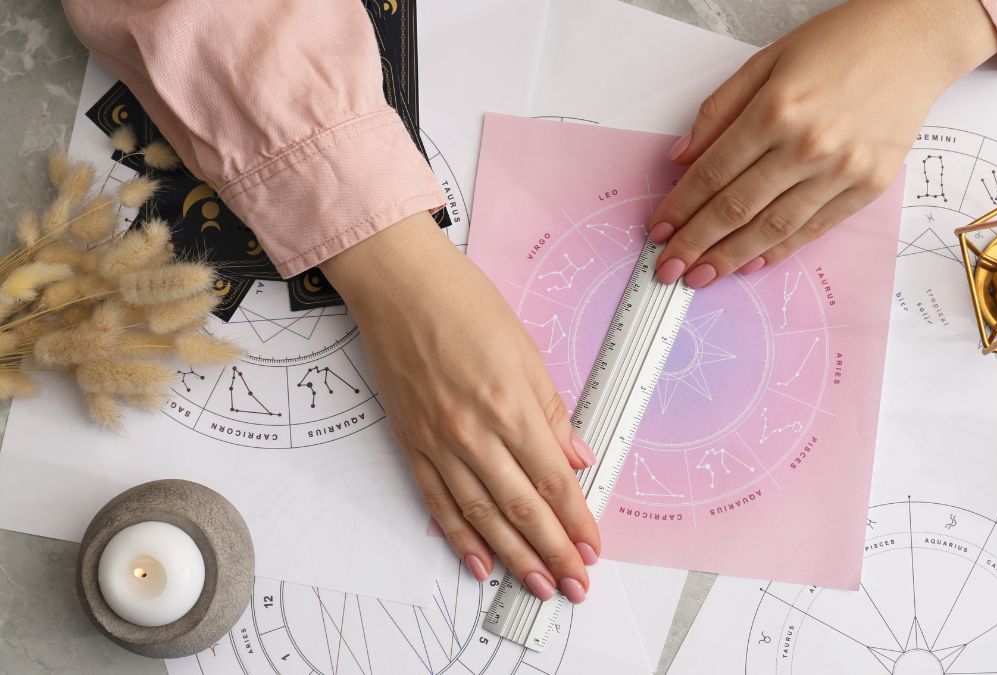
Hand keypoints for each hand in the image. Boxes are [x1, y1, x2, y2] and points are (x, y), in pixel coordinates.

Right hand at [322, 213, 599, 603]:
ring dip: (513, 557)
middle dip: (553, 552)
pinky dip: (459, 537)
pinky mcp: (411, 443)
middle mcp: (474, 433)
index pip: (553, 480)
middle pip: (522, 508)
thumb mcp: (526, 351)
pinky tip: (478, 562)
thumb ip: (552, 412)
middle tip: (575, 585)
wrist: (399, 285)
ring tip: (537, 586)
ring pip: (481, 516)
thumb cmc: (464, 305)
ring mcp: (439, 443)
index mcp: (511, 406)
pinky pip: (438, 502)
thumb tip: (577, 458)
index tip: (593, 547)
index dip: (576, 521)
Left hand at [651, 0, 996, 287]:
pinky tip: (752, 263)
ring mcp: (841, 170)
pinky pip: (815, 228)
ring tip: (703, 275)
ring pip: (774, 227)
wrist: (914, 40)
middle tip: (670, 268)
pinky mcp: (868, 185)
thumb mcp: (767, 61)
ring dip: (732, 257)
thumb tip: (682, 157)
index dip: (680, 207)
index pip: (712, 173)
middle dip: (696, 244)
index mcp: (776, 110)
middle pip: (737, 208)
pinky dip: (780, 250)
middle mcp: (808, 145)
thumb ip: (719, 110)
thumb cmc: (841, 43)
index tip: (660, 229)